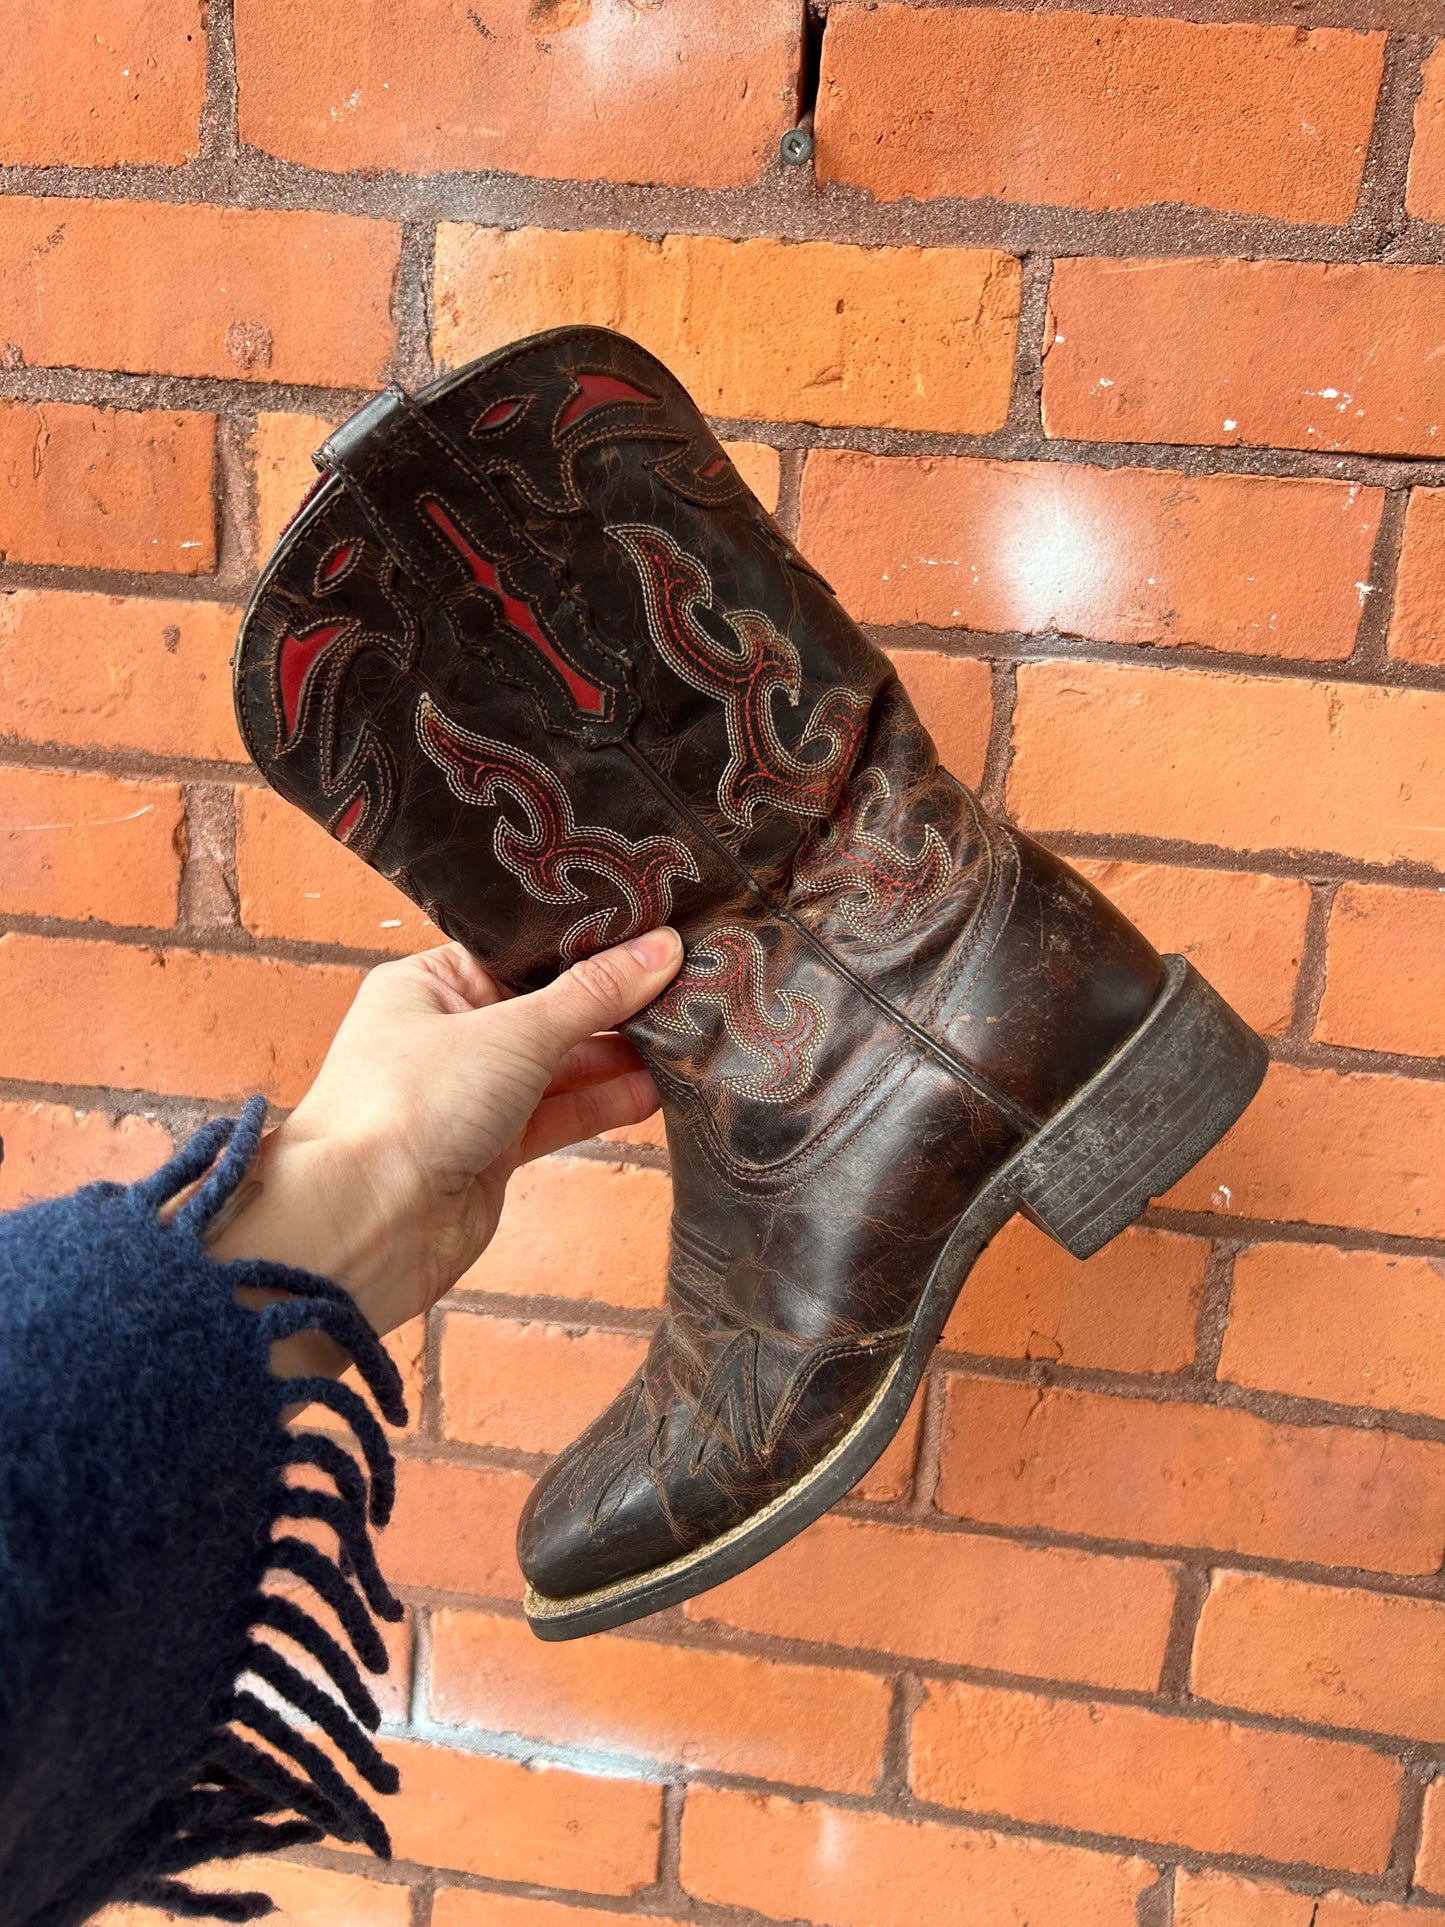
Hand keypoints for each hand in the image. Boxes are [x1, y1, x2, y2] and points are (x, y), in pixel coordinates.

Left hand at [209, 928, 682, 1366]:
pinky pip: (560, 1114)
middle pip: (547, 1008)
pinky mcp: (493, 1150)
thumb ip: (593, 995)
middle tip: (691, 983)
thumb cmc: (410, 1104)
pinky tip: (658, 1089)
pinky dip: (604, 1102)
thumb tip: (665, 947)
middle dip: (613, 1004)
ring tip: (689, 1034)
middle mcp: (448, 1035)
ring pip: (559, 1066)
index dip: (586, 945)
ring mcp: (471, 1096)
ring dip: (619, 1057)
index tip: (655, 931)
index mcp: (428, 984)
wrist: (367, 1224)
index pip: (521, 952)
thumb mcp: (513, 1032)